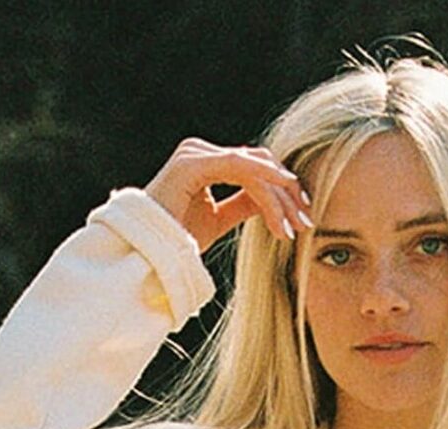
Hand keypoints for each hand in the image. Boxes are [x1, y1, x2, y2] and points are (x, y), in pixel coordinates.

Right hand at [144, 139, 312, 253]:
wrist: (142, 259)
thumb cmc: (171, 245)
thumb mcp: (216, 222)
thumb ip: (241, 204)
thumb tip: (269, 198)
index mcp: (203, 162)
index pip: (252, 168)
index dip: (281, 191)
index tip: (301, 217)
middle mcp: (199, 151)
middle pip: (257, 163)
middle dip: (286, 193)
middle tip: (306, 222)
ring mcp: (194, 154)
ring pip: (251, 167)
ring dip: (278, 196)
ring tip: (293, 225)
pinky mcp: (191, 164)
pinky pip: (236, 166)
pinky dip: (262, 180)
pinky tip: (280, 194)